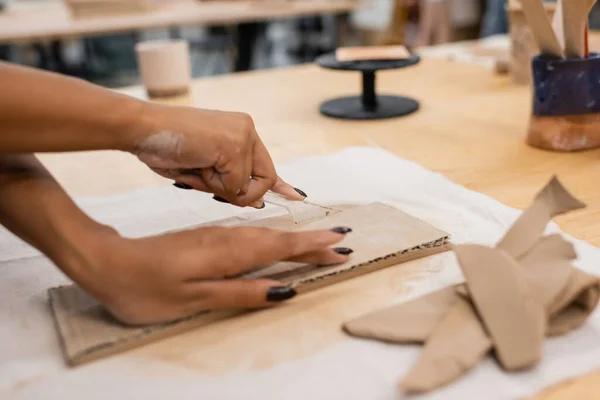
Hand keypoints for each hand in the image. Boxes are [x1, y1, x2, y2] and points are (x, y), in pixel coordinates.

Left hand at [78, 225, 352, 324]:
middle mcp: (226, 238)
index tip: (341, 245)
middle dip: (311, 242)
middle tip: (342, 243)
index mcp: (228, 253)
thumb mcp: (193, 298)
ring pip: (264, 235)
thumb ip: (240, 293)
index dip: (312, 248)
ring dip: (294, 238)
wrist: (105, 261)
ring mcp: (216, 235)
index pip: (280, 248)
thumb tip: (284, 291)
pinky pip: (249, 235)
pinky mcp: (206, 238)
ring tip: (318, 243)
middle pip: (278, 239)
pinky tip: (274, 243)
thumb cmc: (145, 286)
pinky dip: (270, 238)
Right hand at [132, 104, 304, 207]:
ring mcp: (243, 135)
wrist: (140, 128)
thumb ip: (231, 182)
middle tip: (205, 176)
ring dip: (218, 186)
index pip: (267, 165)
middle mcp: (247, 129)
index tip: (296, 195)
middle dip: (236, 191)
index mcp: (240, 132)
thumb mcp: (204, 168)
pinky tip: (196, 163)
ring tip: (195, 165)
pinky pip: (235, 184)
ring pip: (247, 186)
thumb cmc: (165, 147)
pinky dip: (213, 184)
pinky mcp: (234, 144)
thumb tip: (259, 201)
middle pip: (264, 181)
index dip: (279, 185)